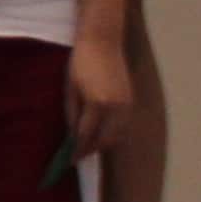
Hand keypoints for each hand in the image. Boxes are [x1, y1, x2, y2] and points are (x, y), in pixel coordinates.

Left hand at [68, 30, 133, 161]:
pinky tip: (101, 134)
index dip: (78, 150)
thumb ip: (72, 114)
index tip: (69, 160)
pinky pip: (123, 126)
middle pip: (105, 140)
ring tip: (88, 147)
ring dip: (103, 144)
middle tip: (77, 155)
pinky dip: (113, 134)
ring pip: (117, 136)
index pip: (87, 135)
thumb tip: (72, 136)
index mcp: (98, 104)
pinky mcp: (131, 101)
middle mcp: (116, 108)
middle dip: (91, 150)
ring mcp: (127, 105)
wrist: (103, 41)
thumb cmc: (80, 62)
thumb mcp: (70, 88)